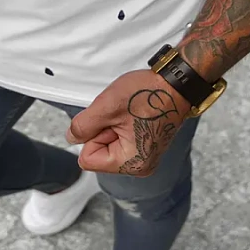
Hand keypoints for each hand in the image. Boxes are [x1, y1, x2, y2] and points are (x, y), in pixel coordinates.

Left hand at [65, 68, 193, 176]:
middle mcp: (140, 166)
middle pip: (98, 153)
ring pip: (108, 144)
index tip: (111, 119)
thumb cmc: (150, 94)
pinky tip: (134, 114)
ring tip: (129, 112)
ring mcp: (145, 156)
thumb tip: (72, 138)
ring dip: (112, 125)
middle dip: (103, 130)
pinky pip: (120, 139)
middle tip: (122, 114)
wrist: (177, 83)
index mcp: (132, 163)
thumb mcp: (106, 107)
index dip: (92, 135)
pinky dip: (121, 124)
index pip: (87, 159)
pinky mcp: (147, 146)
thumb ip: (83, 126)